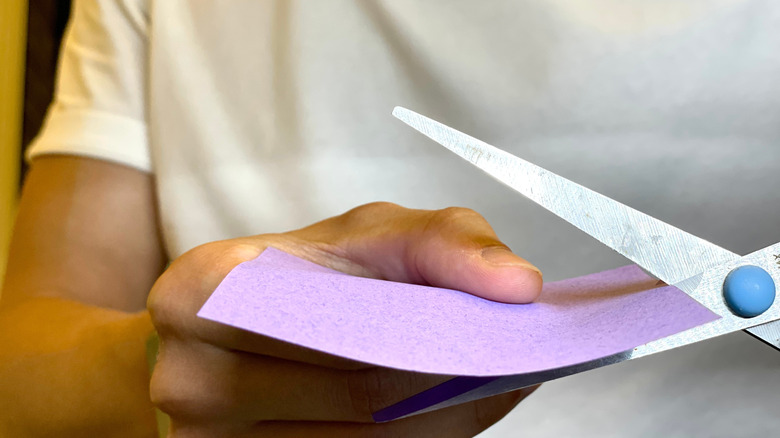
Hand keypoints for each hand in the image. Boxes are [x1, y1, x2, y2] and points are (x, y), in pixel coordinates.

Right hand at [148, 202, 542, 436]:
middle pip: (359, 394)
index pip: (340, 320)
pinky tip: (439, 408)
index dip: (430, 326)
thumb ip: (443, 242)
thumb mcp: (364, 233)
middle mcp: (191, 379)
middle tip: (509, 353)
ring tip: (483, 377)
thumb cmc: (300, 274)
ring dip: (440, 415)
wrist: (238, 326)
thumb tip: (517, 284)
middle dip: (448, 374)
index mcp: (202, 295)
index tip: (500, 322)